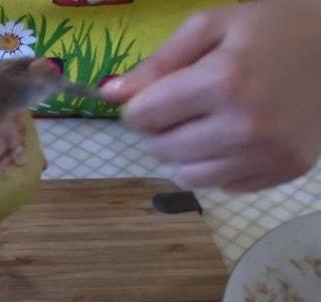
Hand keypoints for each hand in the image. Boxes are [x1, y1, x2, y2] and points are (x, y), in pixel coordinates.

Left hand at [101, 0, 320, 191]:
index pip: (143, 117)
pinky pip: (222, 185)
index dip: (139, 105)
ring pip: (186, 176)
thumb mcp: (211, 26)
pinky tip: (236, 136)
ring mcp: (267, 155)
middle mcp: (245, 127)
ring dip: (185, 152)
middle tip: (186, 105)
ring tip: (209, 122)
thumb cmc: (272, 29)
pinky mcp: (282, 173)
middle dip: (160, 129)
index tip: (154, 94)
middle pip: (160, 149)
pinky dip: (217, 165)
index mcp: (223, 82)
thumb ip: (157, 63)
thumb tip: (109, 96)